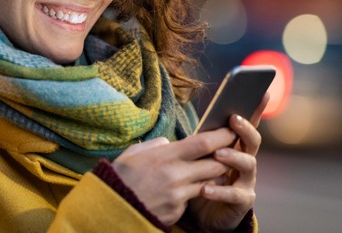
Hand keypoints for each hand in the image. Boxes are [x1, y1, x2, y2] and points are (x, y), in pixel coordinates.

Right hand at [111, 127, 237, 225]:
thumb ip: (155, 146)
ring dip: (214, 176)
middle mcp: (175, 175)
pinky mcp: (177, 211)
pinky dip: (194, 192)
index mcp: (165, 156)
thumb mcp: (133, 154)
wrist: (110, 209)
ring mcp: (178, 195)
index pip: (204, 143)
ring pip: (209, 183)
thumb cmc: (120, 177)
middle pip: (215, 164)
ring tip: (213, 169)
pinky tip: (186, 189)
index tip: (231, 130)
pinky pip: (192, 198)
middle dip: (226, 157)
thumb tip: (169, 143)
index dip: (222, 136)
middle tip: (230, 151)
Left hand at [187, 92, 269, 231]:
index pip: (247, 124)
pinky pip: (235, 194)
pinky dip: (220, 190)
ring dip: (233, 156)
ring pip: (248, 164)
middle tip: (233, 119)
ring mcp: (247, 180)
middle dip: (245, 128)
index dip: (255, 108)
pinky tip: (205, 188)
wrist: (203, 214)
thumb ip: (202, 142)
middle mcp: (245, 160)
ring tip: (218, 154)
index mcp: (235, 146)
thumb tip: (195, 125)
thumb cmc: (202, 178)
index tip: (262, 91)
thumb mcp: (199, 157)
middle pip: (252, 140)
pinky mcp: (243, 200)